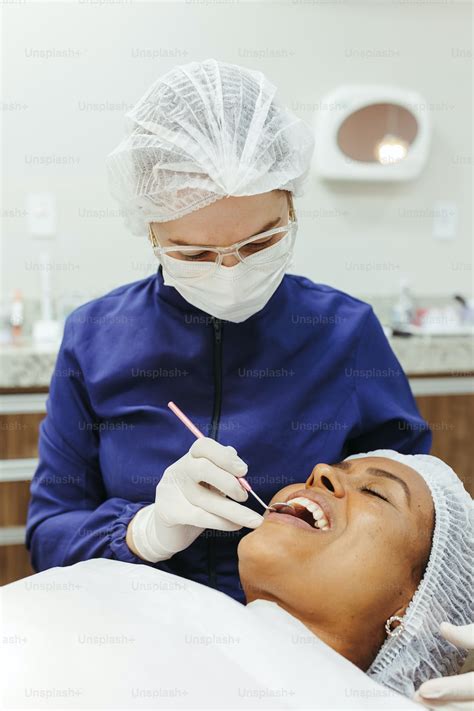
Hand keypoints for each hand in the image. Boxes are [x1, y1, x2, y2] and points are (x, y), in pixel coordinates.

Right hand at [128, 438, 263, 561]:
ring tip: (253, 520)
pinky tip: (236, 526)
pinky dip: (222, 521)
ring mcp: (171, 491)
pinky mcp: (168, 513)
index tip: (243, 471)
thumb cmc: (195, 503)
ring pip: (203, 498)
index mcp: (190, 459)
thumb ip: (222, 470)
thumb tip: (234, 455)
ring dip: (233, 509)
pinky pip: (199, 516)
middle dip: (228, 482)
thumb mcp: (211, 484)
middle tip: (244, 496)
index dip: (225, 457)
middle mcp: (179, 471)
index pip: (204, 446)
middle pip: (202, 468)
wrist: (168, 530)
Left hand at [414, 623, 473, 709]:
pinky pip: (470, 707)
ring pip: (470, 710)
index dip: (449, 689)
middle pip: (470, 706)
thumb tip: (444, 628)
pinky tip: (438, 705)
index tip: (423, 690)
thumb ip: (468, 635)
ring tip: (424, 703)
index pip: (471, 685)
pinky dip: (455, 707)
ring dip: (447, 709)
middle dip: (443, 705)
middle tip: (417, 698)